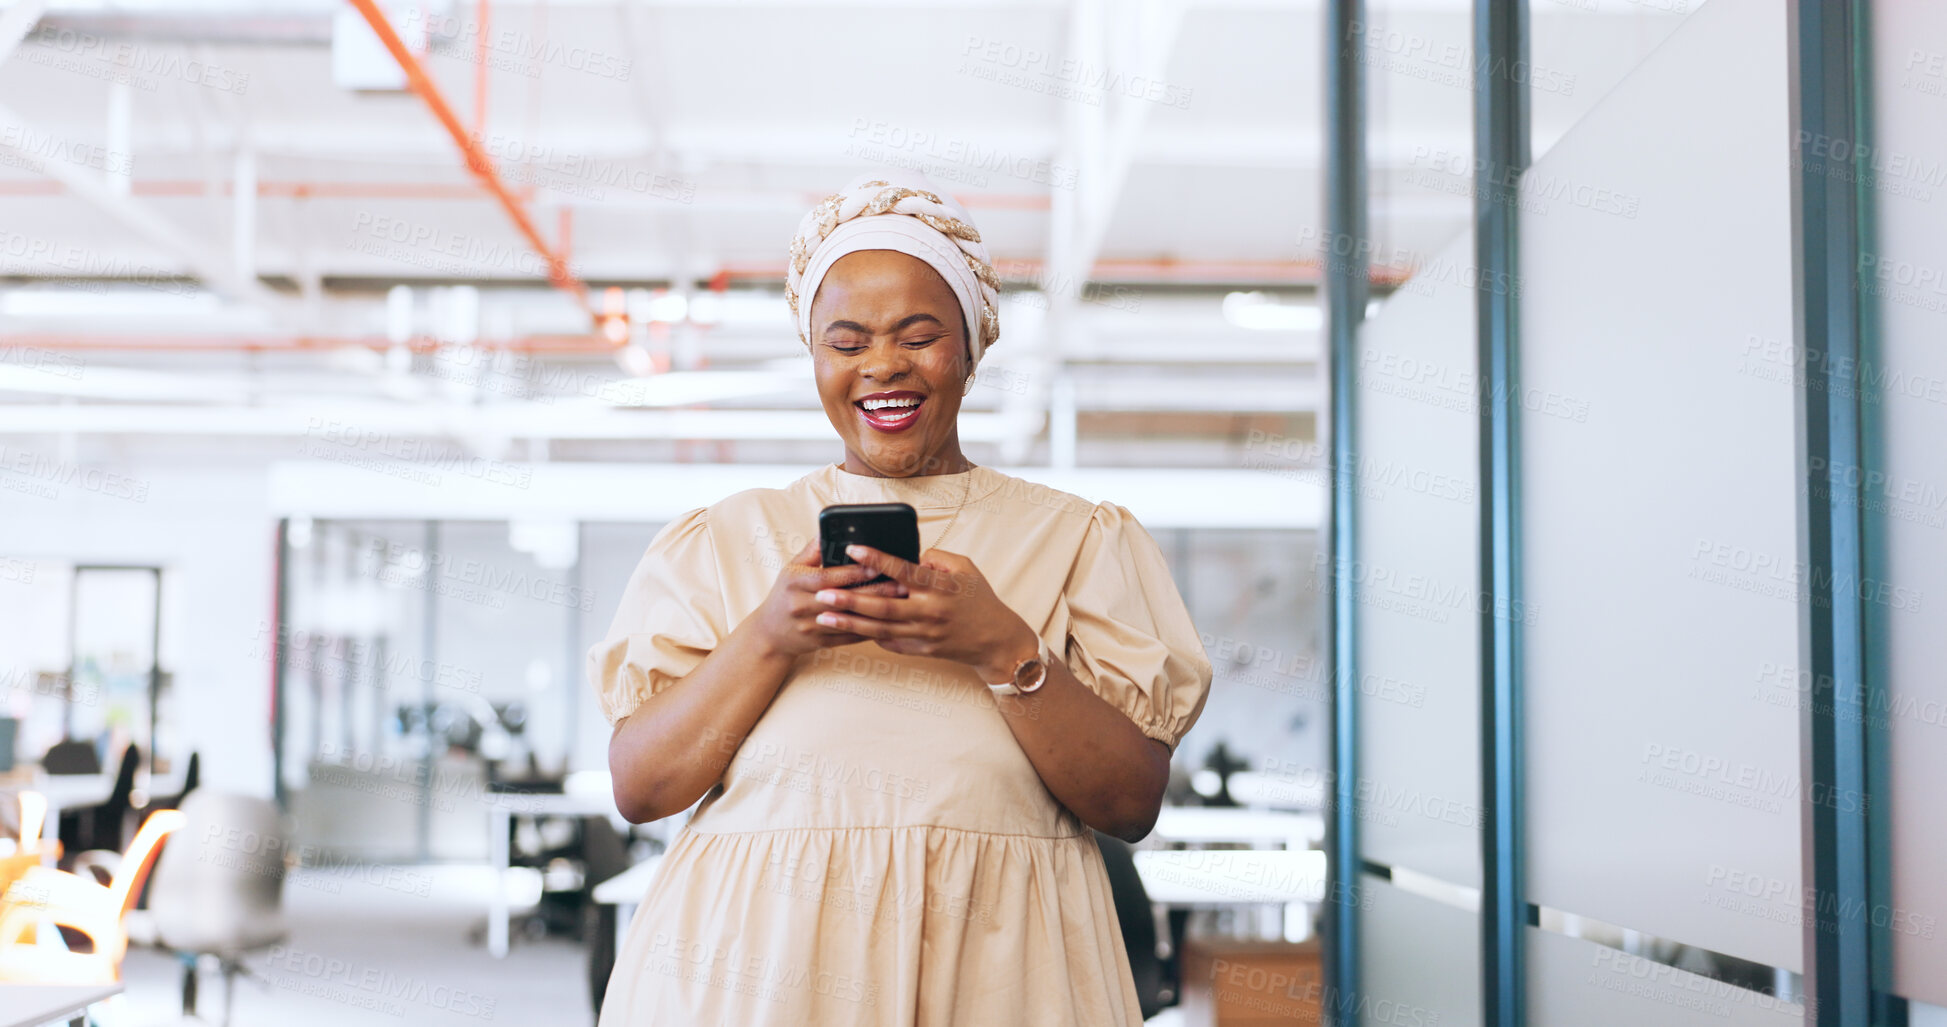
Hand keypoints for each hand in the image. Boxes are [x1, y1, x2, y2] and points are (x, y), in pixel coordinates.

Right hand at [750, 543, 908, 658]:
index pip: (829, 576)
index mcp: (796, 583)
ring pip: (849, 620)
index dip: (854, 571)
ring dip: (876, 612)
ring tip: (900, 603)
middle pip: (844, 598)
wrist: (769, 633)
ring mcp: (811, 627)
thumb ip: (812, 550)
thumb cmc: (785, 594)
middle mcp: (802, 605)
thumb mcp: (792, 568)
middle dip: (874, 591)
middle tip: (900, 584)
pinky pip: (848, 638)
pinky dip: (868, 631)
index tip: (877, 565)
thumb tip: (829, 531)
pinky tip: (888, 623)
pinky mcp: (819, 643)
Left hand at [810, 545, 1039, 682]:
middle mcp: (930, 612)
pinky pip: (890, 644)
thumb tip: (910, 555)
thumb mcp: (965, 568)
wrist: (995, 640)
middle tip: (822, 592)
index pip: (903, 571)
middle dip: (850, 599)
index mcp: (940, 587)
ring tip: (823, 616)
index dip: (876, 559)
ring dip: (850, 622)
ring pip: (881, 629)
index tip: (852, 549)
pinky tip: (846, 630)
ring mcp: (925, 634)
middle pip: (883, 606)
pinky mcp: (922, 650)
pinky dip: (869, 636)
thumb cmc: (979, 598)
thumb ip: (936, 558)